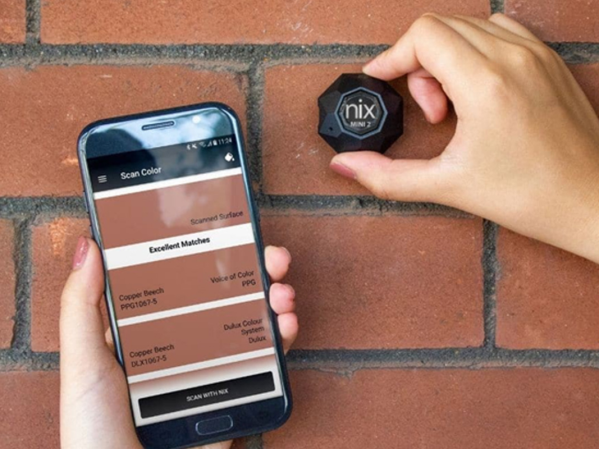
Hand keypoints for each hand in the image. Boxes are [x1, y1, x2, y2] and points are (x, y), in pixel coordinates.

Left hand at [60, 237, 297, 448]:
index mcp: (152, 328)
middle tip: (272, 256)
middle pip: (227, 295)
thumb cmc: (96, 430)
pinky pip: (266, 360)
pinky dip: (282, 338)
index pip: (185, 279)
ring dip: (274, 297)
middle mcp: (188, 341)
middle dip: (255, 269)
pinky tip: (286, 323)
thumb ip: (81, 307)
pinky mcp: (237, 392)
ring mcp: (215, 366)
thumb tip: (90, 244)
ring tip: (283, 289)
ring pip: (252, 321)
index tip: (228, 230)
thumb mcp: (84, 364)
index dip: (209, 252)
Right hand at [330, 13, 598, 262]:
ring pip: (470, 25)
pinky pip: (501, 31)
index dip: (392, 56)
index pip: (424, 35)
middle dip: (418, 65)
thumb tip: (344, 165)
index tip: (380, 81)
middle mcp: (514, 57)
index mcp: (486, 83)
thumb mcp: (447, 186)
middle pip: (441, 27)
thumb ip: (387, 175)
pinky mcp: (550, 61)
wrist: (592, 203)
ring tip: (454, 105)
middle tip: (430, 112)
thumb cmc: (529, 196)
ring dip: (447, 57)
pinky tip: (477, 90)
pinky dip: (476, 51)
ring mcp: (537, 54)